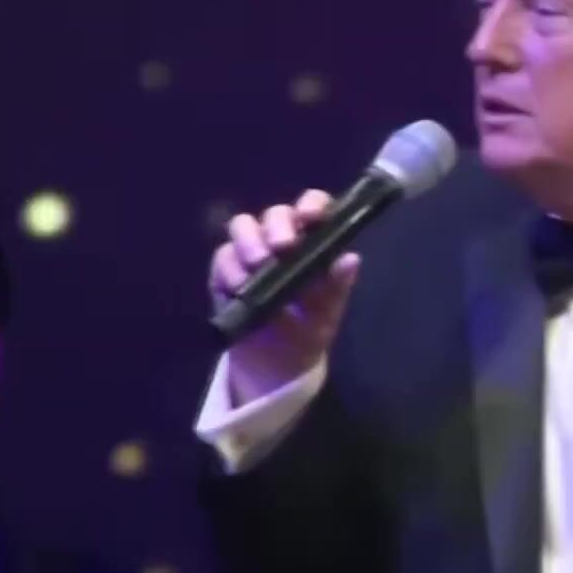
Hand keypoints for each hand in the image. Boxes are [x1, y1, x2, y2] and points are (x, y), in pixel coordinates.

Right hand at [209, 190, 359, 401]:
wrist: (274, 367)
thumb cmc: (306, 333)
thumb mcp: (326, 314)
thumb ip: (337, 286)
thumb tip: (351, 258)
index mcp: (312, 244)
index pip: (313, 208)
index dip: (311, 205)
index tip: (310, 218)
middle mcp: (280, 240)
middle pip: (275, 214)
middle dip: (277, 226)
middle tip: (281, 248)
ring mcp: (250, 252)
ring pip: (242, 226)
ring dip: (249, 242)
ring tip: (256, 266)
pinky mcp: (225, 271)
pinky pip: (222, 257)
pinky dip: (229, 268)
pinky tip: (238, 286)